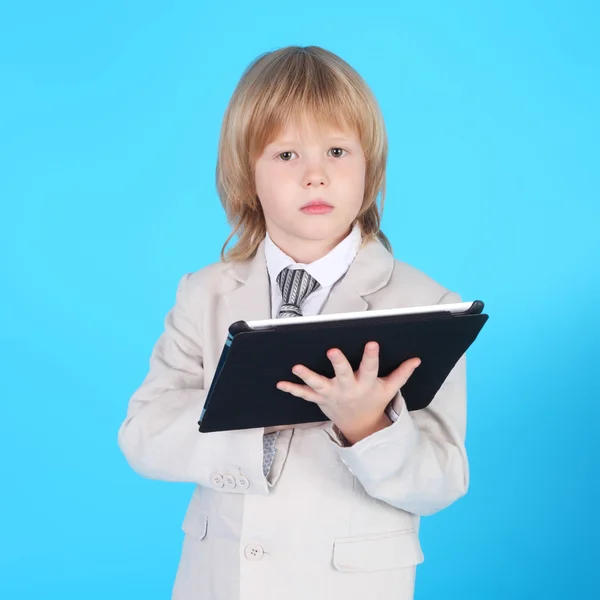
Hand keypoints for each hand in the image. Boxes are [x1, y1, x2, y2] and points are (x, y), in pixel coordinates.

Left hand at [276, 342, 420, 439]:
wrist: (360, 426)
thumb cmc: (373, 402)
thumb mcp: (389, 389)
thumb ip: (401, 374)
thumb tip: (416, 359)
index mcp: (366, 384)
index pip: (370, 368)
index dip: (371, 356)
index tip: (371, 343)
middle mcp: (348, 389)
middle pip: (343, 375)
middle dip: (338, 364)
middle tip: (332, 351)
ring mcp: (332, 395)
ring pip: (318, 385)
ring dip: (307, 376)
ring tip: (296, 367)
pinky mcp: (320, 400)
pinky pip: (304, 395)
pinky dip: (293, 390)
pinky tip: (281, 383)